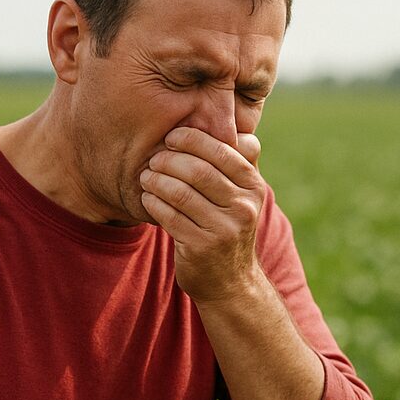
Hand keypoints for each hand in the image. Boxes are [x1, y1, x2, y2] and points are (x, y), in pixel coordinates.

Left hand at [139, 127, 264, 302]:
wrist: (231, 282)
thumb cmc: (229, 227)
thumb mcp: (243, 195)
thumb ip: (237, 161)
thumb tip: (224, 117)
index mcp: (253, 187)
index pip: (222, 151)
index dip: (193, 139)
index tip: (172, 137)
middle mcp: (243, 207)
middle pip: (199, 170)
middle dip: (170, 160)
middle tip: (153, 158)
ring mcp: (224, 229)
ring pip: (180, 192)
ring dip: (157, 180)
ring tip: (146, 176)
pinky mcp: (202, 247)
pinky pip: (169, 216)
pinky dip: (154, 203)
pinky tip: (148, 198)